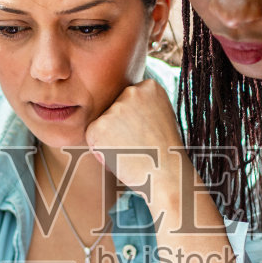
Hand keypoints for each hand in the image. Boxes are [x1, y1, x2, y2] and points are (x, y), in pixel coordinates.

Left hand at [83, 78, 184, 193]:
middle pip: (113, 110)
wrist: (168, 176)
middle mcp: (131, 91)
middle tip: (139, 145)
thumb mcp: (162, 116)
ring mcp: (115, 108)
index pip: (128, 100)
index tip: (147, 134)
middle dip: (120, 129)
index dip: (133, 121)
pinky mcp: (99, 125)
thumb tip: (124, 105)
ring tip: (132, 152)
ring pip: (103, 124)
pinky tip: (121, 157)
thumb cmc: (166, 153)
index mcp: (149, 86)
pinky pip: (93, 138)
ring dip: (111, 140)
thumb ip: (144, 105)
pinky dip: (102, 151)